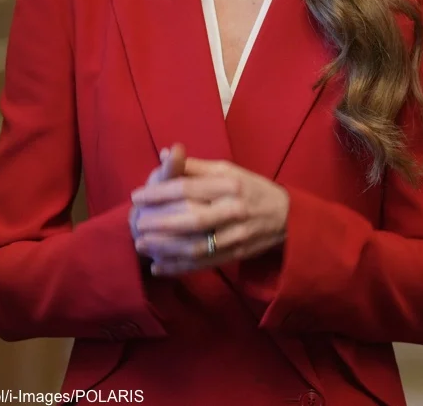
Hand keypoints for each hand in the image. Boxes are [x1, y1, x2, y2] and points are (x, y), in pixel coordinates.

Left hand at [130, 157, 289, 274]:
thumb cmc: (251, 187)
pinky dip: (179, 267)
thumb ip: (195, 167)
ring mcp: (236, 235)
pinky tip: (158, 266)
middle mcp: (233, 209)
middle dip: (159, 223)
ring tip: (141, 245)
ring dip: (165, 248)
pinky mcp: (236, 254)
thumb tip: (165, 153)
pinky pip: (203, 264)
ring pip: (196, 246)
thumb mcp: (228, 170)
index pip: (188, 188)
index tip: (136, 196)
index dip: (159, 193)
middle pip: (191, 219)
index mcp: (229, 184)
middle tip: (136, 224)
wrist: (286, 217)